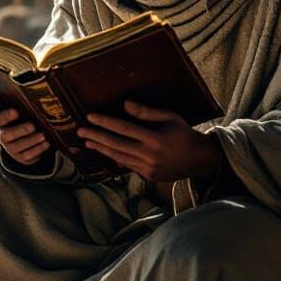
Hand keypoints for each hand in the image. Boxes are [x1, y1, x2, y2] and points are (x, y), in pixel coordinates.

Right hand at [0, 95, 50, 164]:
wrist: (31, 137)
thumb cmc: (27, 112)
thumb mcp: (24, 102)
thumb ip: (22, 90)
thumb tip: (31, 67)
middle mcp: (0, 128)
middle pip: (0, 127)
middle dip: (12, 123)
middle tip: (26, 120)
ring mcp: (8, 143)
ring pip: (13, 143)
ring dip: (28, 139)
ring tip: (42, 134)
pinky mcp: (18, 155)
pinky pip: (25, 155)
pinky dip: (36, 149)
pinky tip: (46, 143)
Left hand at [77, 100, 221, 183]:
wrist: (199, 160)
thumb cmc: (183, 133)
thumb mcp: (170, 117)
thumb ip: (147, 112)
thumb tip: (125, 104)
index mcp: (155, 139)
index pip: (124, 129)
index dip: (106, 122)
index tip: (90, 116)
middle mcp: (149, 155)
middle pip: (116, 144)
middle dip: (96, 136)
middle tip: (80, 130)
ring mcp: (148, 168)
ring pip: (119, 157)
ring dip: (101, 148)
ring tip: (87, 141)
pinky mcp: (148, 177)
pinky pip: (127, 165)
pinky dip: (114, 157)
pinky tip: (104, 150)